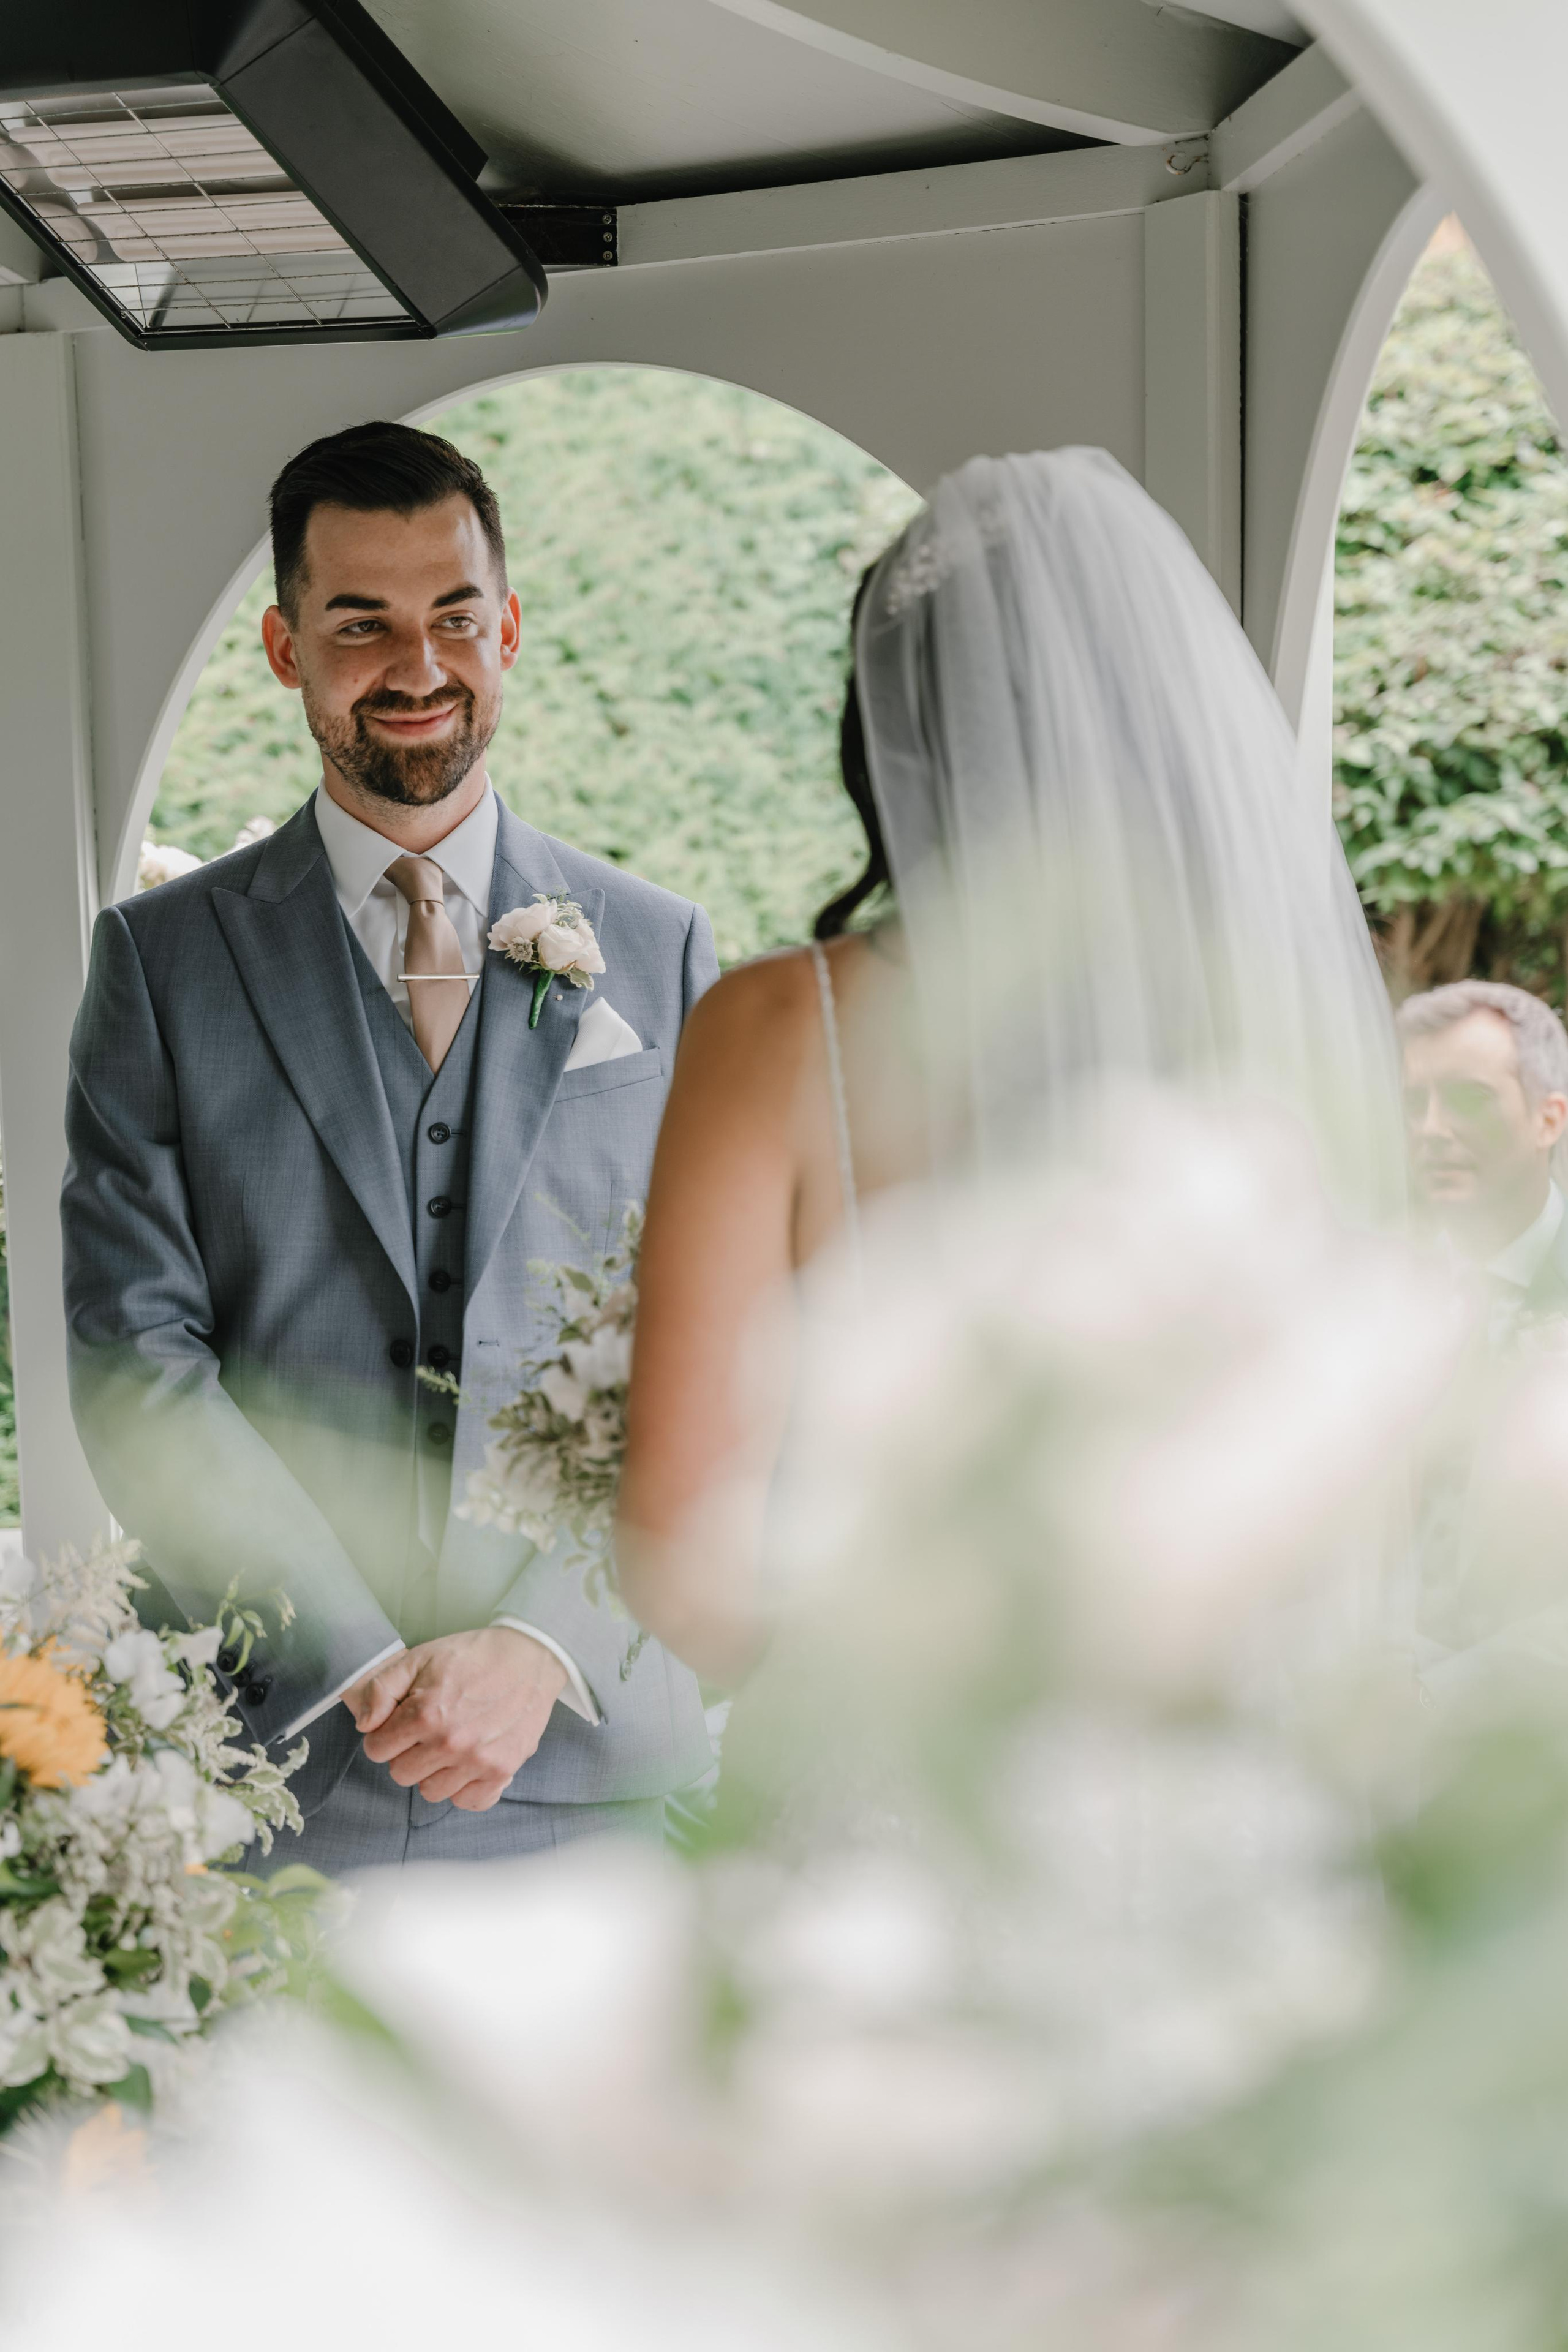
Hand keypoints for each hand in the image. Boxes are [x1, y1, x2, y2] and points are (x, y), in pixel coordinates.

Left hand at [344, 1628, 567, 1810]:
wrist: (529, 1657)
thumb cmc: (472, 1656)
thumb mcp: (419, 1658)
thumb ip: (381, 1688)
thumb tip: (365, 1725)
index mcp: (425, 1714)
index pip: (377, 1750)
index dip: (385, 1735)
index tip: (401, 1723)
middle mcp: (450, 1743)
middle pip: (401, 1775)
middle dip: (407, 1754)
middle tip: (427, 1732)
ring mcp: (477, 1760)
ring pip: (431, 1792)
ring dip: (434, 1772)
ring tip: (449, 1745)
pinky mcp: (502, 1771)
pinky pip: (468, 1802)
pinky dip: (465, 1788)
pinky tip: (468, 1764)